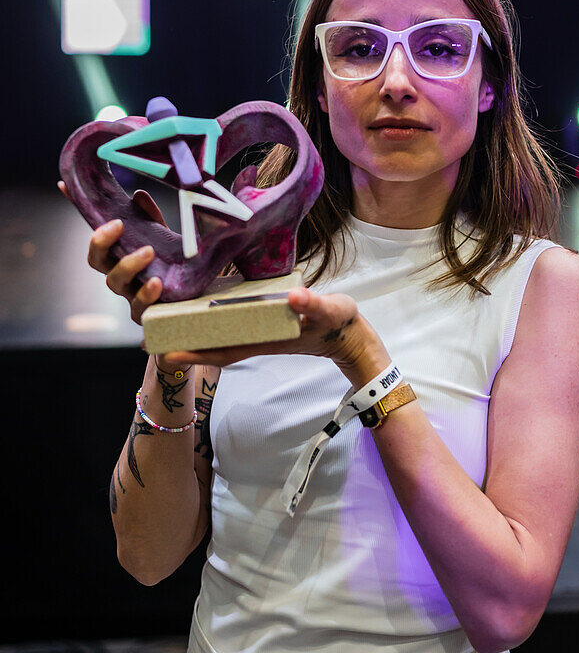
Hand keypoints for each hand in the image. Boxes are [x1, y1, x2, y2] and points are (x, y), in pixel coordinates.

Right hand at [58, 181, 166, 325]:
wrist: (195, 299)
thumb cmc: (172, 266)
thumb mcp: (164, 239)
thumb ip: (151, 219)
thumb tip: (138, 195)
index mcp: (119, 258)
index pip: (97, 243)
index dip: (84, 219)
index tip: (90, 210)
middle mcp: (120, 276)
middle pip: (98, 261)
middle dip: (102, 242)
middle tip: (119, 225)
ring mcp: (130, 296)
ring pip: (115, 282)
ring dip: (128, 264)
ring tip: (148, 251)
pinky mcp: (146, 314)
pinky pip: (140, 308)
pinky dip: (145, 296)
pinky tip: (156, 284)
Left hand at [163, 286, 391, 386]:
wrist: (352, 334)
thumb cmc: (339, 323)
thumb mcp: (328, 310)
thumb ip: (312, 304)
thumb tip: (294, 298)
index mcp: (268, 338)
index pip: (224, 350)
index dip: (195, 354)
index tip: (167, 355)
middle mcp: (259, 337)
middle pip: (214, 345)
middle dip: (185, 346)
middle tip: (152, 342)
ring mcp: (262, 331)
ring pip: (221, 337)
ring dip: (196, 334)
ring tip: (167, 327)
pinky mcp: (267, 322)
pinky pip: (234, 326)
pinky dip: (215, 322)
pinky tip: (202, 312)